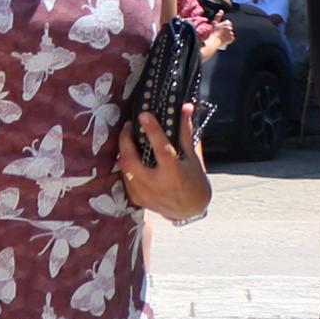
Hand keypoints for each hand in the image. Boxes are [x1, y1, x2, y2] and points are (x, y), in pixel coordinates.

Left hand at [118, 105, 212, 222]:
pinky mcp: (138, 199)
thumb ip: (186, 133)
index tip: (144, 114)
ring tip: (129, 140)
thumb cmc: (195, 182)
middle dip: (125, 140)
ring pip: (124, 168)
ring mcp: (145, 194)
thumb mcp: (193, 158)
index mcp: (173, 173)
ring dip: (124, 152)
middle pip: (131, 160)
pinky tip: (132, 159)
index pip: (160, 148)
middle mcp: (157, 184)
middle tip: (128, 126)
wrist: (190, 210)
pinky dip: (127, 166)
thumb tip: (185, 108)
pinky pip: (126, 178)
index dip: (152, 129)